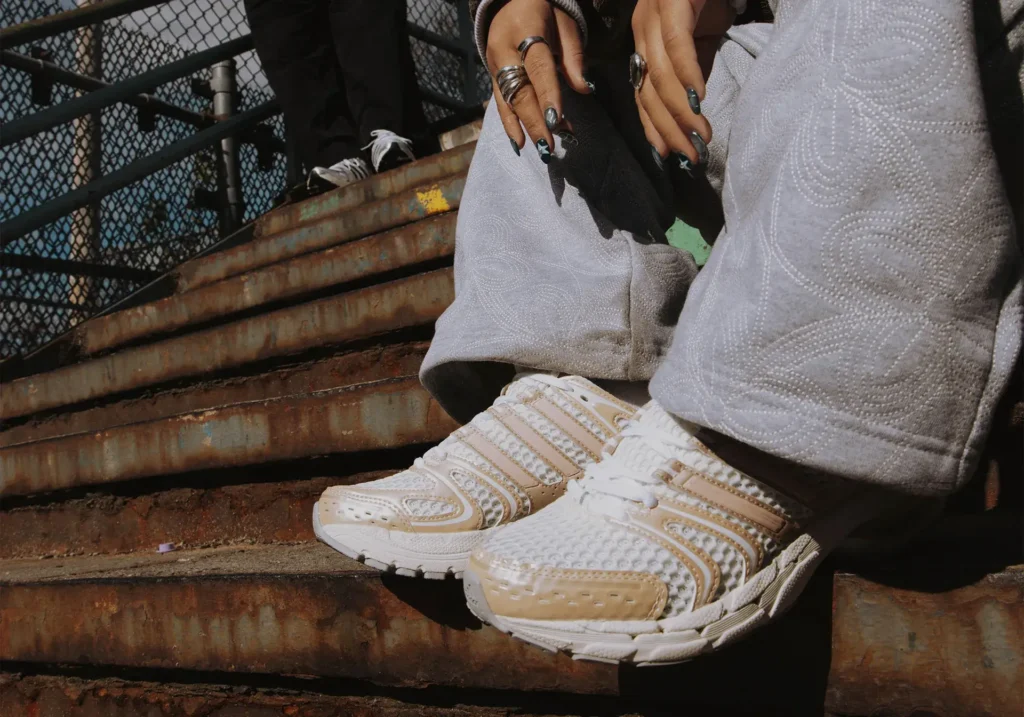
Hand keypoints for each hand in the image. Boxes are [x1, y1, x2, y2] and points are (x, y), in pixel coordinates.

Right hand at [485, 0, 589, 159]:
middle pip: (520, 90)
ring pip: (508, 101)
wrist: (512, 1)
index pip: (538, 67)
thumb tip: (585, 89)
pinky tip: (520, 144)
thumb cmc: (546, 12)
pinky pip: (499, 103)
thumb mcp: (565, 25)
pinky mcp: (492, 76)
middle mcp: (504, 50)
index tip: (556, 120)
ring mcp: (494, 65)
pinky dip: (510, 125)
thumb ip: (573, 57)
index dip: (547, 94)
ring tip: (542, 150)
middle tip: (550, 146)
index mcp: (525, 30)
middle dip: (535, 120)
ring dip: (525, 127)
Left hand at [631, 0, 721, 165]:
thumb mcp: (702, 36)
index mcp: (645, 42)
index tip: (669, 155)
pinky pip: (677, 47)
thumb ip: (693, 69)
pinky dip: (687, 75)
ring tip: (699, 137)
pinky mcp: (672, 3)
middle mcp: (642, 31)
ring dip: (680, 112)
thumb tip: (691, 108)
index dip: (654, 126)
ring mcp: (653, 16)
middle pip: (648, 92)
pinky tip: (697, 100)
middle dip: (669, 129)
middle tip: (689, 157)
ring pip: (661, 76)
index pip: (643, 93)